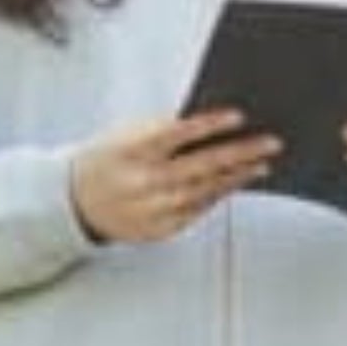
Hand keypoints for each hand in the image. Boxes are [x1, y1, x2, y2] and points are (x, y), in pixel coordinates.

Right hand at [69, 106, 281, 246]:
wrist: (75, 202)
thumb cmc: (108, 158)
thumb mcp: (126, 134)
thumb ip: (164, 128)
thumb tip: (213, 120)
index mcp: (132, 151)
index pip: (176, 134)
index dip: (208, 125)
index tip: (239, 116)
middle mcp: (143, 183)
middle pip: (201, 166)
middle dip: (240, 153)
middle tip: (271, 142)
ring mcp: (153, 210)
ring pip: (206, 191)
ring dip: (238, 176)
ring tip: (263, 162)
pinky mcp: (161, 229)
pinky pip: (199, 209)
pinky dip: (220, 193)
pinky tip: (239, 180)